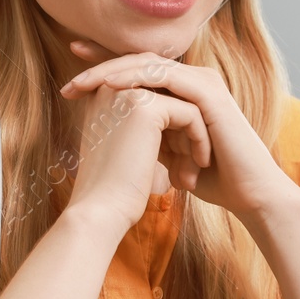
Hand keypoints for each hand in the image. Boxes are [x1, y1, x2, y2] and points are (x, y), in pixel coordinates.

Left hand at [60, 39, 299, 220]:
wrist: (248, 194)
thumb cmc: (210, 177)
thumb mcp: (166, 151)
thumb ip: (146, 132)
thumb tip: (109, 129)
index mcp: (182, 91)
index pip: (138, 72)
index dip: (104, 69)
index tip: (71, 78)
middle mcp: (193, 80)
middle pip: (138, 61)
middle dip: (101, 67)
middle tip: (70, 81)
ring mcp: (202, 83)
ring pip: (148, 64)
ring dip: (113, 72)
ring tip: (84, 83)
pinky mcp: (209, 93)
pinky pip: (167, 78)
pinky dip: (137, 80)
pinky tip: (113, 87)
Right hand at [60, 60, 213, 237]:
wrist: (99, 213)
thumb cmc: (113, 189)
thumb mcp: (126, 145)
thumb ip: (142, 124)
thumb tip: (178, 114)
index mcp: (103, 93)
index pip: (156, 98)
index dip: (172, 132)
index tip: (173, 165)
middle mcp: (112, 86)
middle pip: (171, 99)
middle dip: (184, 136)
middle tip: (187, 173)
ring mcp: (128, 92)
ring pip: (184, 105)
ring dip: (194, 141)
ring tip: (189, 176)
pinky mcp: (147, 107)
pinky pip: (191, 114)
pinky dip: (199, 141)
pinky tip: (196, 169)